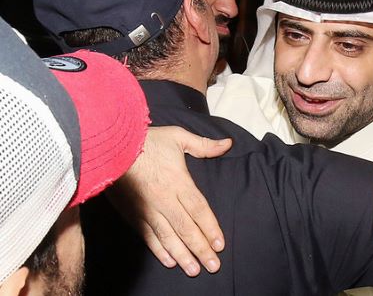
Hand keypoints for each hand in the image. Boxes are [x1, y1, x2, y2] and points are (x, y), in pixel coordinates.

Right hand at [107, 126, 231, 275]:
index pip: (199, 210)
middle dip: (201, 249)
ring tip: (194, 270)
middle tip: (214, 265)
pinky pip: (148, 236)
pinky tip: (170, 260)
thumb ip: (203, 145)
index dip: (210, 228)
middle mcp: (164, 199)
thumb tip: (227, 144)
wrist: (110, 146)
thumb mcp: (178, 136)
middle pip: (187, 228)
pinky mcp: (132, 214)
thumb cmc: (146, 140)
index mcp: (178, 181)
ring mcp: (147, 209)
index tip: (220, 245)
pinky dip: (159, 250)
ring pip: (168, 237)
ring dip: (183, 255)